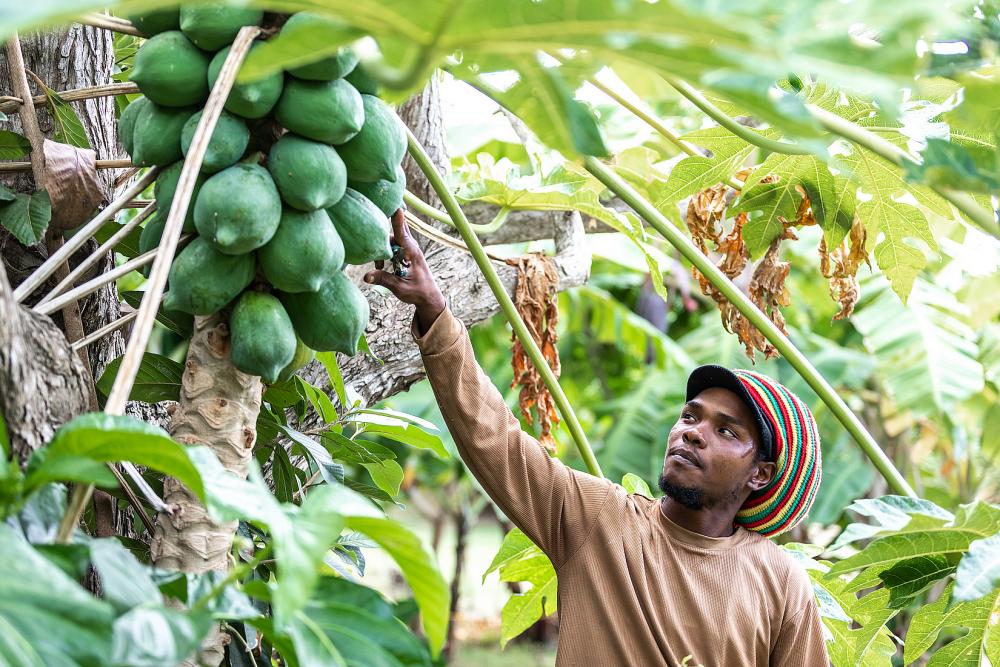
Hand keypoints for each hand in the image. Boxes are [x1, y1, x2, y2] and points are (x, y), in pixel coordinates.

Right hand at [364, 209, 445, 333]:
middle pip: (396, 232)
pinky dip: (385, 254)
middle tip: (379, 211)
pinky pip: (393, 248)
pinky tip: (380, 266)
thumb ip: (383, 280)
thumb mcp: (400, 288)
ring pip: (392, 241)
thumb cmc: (418, 292)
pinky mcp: (406, 255)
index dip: (397, 220)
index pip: (402, 233)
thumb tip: (365, 276)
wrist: (429, 298)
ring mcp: (409, 250)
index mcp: (412, 254)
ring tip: (378, 264)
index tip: (396, 206)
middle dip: (387, 225)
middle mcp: (411, 248)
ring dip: (383, 248)